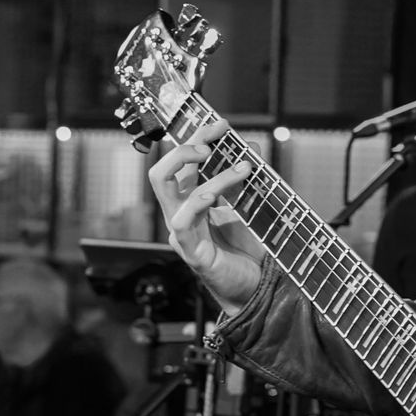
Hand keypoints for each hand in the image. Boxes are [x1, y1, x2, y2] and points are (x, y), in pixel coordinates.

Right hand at [150, 123, 266, 309]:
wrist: (253, 290)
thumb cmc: (245, 251)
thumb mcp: (248, 207)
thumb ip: (245, 180)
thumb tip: (251, 148)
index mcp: (191, 201)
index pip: (181, 163)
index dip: (197, 139)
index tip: (221, 125)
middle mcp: (180, 214)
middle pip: (161, 172)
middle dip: (185, 148)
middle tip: (213, 140)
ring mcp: (182, 232)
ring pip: (171, 192)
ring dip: (210, 174)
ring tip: (243, 168)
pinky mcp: (190, 251)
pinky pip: (183, 222)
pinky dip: (199, 201)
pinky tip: (216, 193)